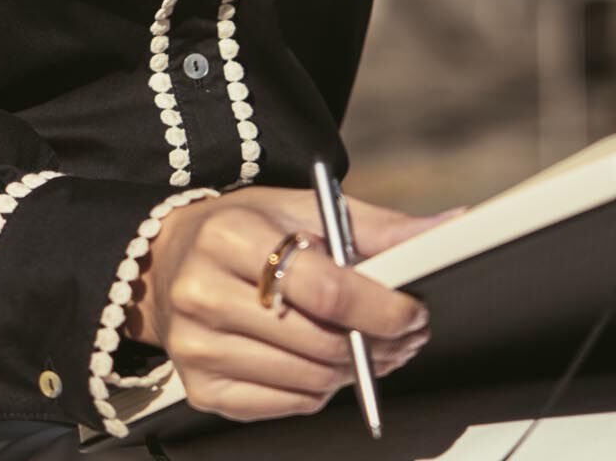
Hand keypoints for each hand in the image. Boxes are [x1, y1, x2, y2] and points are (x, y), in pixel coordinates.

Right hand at [123, 186, 463, 422]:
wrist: (166, 262)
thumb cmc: (242, 229)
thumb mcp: (300, 209)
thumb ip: (376, 226)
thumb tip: (449, 227)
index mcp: (230, 236)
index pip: (325, 287)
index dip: (382, 306)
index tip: (414, 311)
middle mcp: (205, 293)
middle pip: (320, 341)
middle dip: (378, 343)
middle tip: (405, 334)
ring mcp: (199, 348)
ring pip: (309, 380)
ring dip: (353, 370)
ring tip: (366, 345)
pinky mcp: (202, 389)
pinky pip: (287, 405)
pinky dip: (318, 389)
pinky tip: (320, 361)